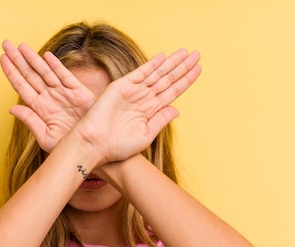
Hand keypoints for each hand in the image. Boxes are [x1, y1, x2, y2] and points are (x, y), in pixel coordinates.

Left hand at [0, 40, 95, 151]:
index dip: (11, 72)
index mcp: (39, 109)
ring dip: (33, 58)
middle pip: (30, 75)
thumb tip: (11, 109)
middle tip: (6, 44)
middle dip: (18, 59)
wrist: (93, 148)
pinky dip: (56, 66)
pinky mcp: (78, 92)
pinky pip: (65, 75)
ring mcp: (63, 94)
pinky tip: (46, 56)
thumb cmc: (70, 148)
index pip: (21, 86)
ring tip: (21, 46)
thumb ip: (30, 121)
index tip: (1, 58)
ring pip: (45, 72)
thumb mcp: (46, 137)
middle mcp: (49, 98)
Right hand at [76, 48, 200, 164]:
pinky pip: (139, 73)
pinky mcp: (121, 87)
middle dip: (182, 67)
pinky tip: (163, 58)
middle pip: (167, 79)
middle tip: (197, 55)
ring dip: (171, 63)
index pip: (172, 91)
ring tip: (185, 53)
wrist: (95, 145)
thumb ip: (161, 120)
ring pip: (156, 74)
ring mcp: (133, 92)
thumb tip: (177, 109)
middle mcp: (143, 99)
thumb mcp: (145, 135)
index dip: (186, 80)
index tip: (199, 70)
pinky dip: (151, 65)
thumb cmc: (117, 146)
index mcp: (150, 111)